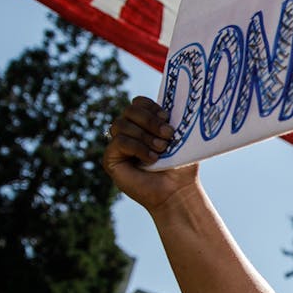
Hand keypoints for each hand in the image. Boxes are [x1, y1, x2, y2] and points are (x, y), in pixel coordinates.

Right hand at [103, 96, 198, 211]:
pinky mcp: (111, 159)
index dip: (150, 106)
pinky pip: (119, 142)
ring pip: (121, 124)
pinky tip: (151, 159)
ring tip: (162, 149)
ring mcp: (118, 145)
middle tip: (168, 134)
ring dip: (145, 135)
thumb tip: (174, 101)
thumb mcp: (180, 137)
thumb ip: (172, 119)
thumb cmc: (181, 165)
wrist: (177, 190)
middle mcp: (129, 132)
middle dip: (150, 120)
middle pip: (129, 110)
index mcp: (144, 123)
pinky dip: (137, 148)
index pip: (138, 102)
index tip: (167, 117)